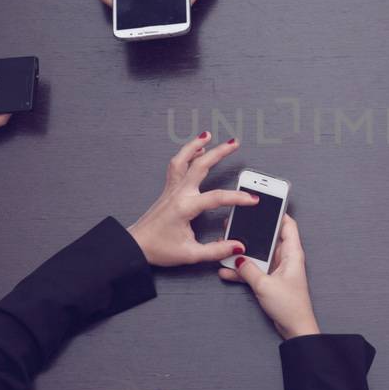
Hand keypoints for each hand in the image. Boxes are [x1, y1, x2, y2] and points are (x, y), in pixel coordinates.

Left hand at [126, 132, 254, 266]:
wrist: (135, 246)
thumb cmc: (158, 249)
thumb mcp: (190, 254)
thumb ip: (216, 250)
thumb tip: (236, 246)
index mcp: (185, 207)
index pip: (217, 198)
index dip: (238, 198)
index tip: (252, 199)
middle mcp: (178, 193)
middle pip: (200, 166)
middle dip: (219, 152)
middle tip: (235, 144)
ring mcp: (171, 189)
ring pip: (183, 160)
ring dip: (195, 145)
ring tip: (207, 135)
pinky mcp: (168, 190)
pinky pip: (176, 166)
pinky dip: (186, 155)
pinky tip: (195, 151)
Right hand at [219, 214, 318, 338]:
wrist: (294, 328)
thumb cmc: (289, 306)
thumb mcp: (265, 285)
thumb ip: (249, 269)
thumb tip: (238, 257)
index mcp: (292, 254)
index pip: (288, 226)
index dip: (278, 213)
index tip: (264, 204)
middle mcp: (286, 259)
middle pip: (269, 238)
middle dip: (252, 233)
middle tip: (235, 224)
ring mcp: (277, 270)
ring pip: (258, 255)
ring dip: (243, 253)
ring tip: (226, 246)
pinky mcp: (270, 280)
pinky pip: (254, 270)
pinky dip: (242, 270)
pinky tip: (226, 270)